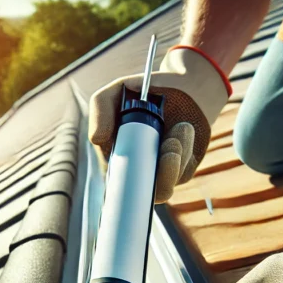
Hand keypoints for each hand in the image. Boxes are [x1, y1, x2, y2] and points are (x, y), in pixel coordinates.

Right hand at [88, 46, 230, 202]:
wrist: (185, 86)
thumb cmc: (147, 91)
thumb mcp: (119, 91)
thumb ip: (100, 107)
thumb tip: (96, 139)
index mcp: (113, 157)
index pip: (112, 187)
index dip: (120, 190)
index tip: (132, 174)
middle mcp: (134, 172)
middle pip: (138, 196)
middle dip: (155, 173)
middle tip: (170, 146)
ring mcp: (157, 176)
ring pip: (163, 187)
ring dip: (174, 157)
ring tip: (181, 127)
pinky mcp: (179, 173)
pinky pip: (181, 174)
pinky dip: (185, 150)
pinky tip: (184, 130)